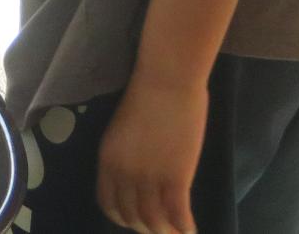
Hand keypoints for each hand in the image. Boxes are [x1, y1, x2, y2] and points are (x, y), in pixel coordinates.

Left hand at [97, 70, 207, 233]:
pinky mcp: (175, 177)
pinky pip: (177, 215)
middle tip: (162, 228)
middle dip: (146, 227)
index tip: (135, 220)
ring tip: (177, 231)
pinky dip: (185, 227)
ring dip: (166, 230)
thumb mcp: (123, 130)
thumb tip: (137, 178)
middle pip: (131, 216)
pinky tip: (191, 229)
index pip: (108, 203)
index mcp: (107, 159)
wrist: (166, 80)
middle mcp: (124, 173)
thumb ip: (126, 156)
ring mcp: (149, 176)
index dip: (122, 217)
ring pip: (154, 221)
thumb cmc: (147, 96)